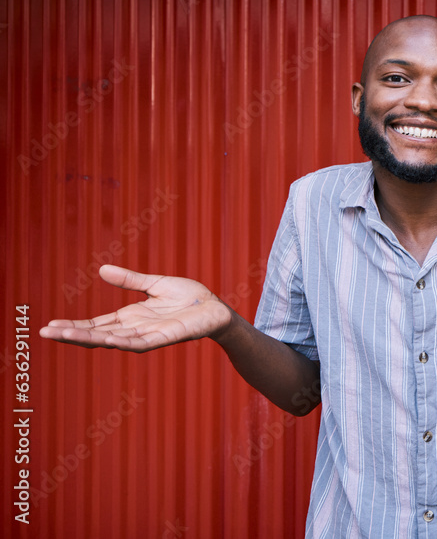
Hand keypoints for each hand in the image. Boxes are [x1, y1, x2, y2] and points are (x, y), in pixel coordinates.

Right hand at [39, 265, 232, 351]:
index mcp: (131, 317)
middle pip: (98, 334)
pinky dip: (120, 341)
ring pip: (112, 340)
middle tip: (45, 332)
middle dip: (72, 334)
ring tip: (63, 335)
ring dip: (88, 338)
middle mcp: (135, 329)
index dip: (74, 325)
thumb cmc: (188, 297)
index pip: (97, 324)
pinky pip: (138, 343)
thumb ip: (130, 280)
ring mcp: (148, 335)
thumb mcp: (154, 284)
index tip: (51, 325)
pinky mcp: (164, 338)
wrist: (215, 307)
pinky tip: (104, 339)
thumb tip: (102, 270)